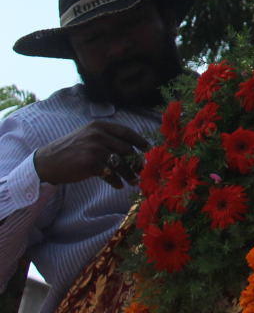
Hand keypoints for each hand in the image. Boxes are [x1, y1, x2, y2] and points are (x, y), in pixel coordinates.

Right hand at [33, 121, 150, 188]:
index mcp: (100, 126)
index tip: (148, 149)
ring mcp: (94, 149)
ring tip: (133, 181)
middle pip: (126, 149)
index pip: (127, 132)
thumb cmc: (70, 150)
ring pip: (121, 163)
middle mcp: (98, 135)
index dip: (139, 141)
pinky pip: (110, 174)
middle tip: (141, 170)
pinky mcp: (90, 163)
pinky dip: (116, 181)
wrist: (47, 162)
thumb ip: (107, 138)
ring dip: (129, 174)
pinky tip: (118, 185)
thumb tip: (132, 149)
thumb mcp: (88, 136)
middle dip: (136, 161)